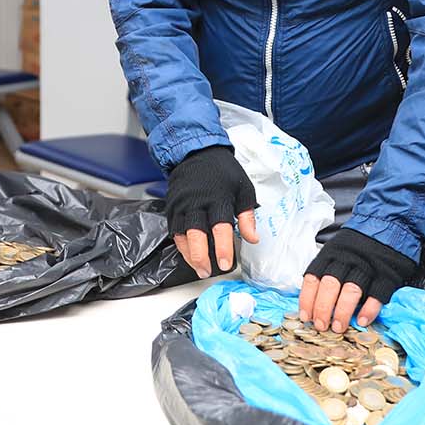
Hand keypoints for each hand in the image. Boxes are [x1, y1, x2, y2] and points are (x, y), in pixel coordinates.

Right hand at [165, 145, 259, 277]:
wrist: (196, 153)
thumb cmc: (223, 172)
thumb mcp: (243, 189)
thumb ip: (247, 216)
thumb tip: (253, 238)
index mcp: (218, 198)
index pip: (220, 227)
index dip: (222, 247)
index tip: (225, 263)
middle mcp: (196, 202)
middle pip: (195, 233)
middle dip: (200, 255)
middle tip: (207, 271)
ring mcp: (181, 205)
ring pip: (181, 234)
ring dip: (188, 254)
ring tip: (199, 269)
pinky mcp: (172, 206)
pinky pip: (173, 229)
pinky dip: (180, 244)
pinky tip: (189, 254)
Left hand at [299, 228, 417, 332]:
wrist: (389, 226)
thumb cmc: (357, 246)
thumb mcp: (336, 251)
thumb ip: (325, 270)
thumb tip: (311, 299)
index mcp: (330, 254)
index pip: (313, 277)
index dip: (307, 299)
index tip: (305, 316)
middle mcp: (347, 260)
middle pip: (330, 285)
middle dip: (323, 309)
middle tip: (321, 326)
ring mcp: (368, 267)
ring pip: (351, 291)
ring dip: (342, 312)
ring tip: (338, 327)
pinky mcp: (386, 275)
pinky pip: (377, 295)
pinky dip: (368, 310)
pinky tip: (361, 321)